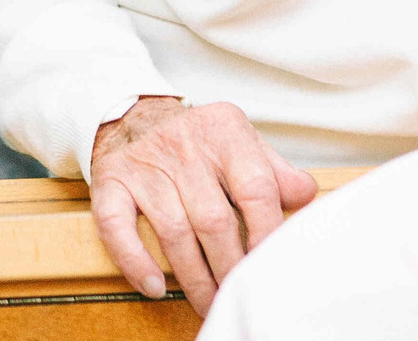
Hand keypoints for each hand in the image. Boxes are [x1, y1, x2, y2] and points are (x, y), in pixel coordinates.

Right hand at [87, 98, 316, 313]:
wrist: (135, 115)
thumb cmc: (199, 140)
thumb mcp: (240, 141)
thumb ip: (274, 170)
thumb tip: (306, 195)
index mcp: (224, 132)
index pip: (256, 188)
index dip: (266, 234)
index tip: (270, 265)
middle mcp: (183, 145)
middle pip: (214, 220)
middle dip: (229, 268)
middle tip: (239, 294)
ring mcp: (145, 163)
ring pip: (173, 231)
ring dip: (193, 277)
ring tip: (208, 303)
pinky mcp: (111, 181)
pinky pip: (117, 226)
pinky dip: (135, 261)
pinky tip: (154, 286)